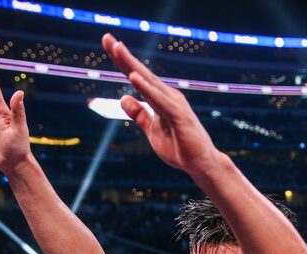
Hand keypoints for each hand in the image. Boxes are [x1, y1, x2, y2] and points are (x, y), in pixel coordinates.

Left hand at [101, 34, 218, 174]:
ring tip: (116, 48)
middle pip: (140, 73)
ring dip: (132, 65)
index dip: (122, 61)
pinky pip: (158, 100)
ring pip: (148, 82)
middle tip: (106, 37)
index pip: (137, 77)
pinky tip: (133, 77)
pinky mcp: (178, 115)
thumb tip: (124, 98)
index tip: (107, 43)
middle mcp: (167, 95)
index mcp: (160, 98)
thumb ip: (139, 115)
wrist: (200, 163)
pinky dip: (146, 88)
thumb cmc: (179, 147)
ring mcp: (173, 104)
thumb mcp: (152, 130)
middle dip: (123, 55)